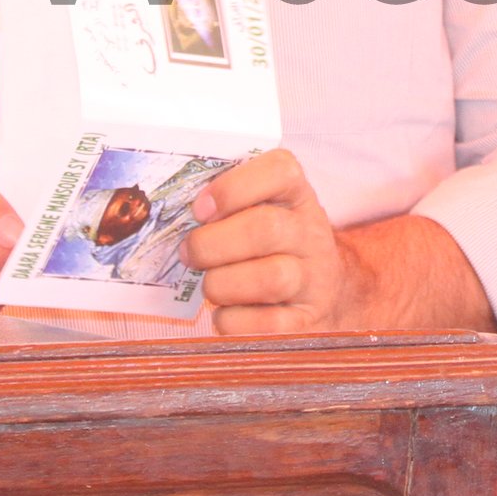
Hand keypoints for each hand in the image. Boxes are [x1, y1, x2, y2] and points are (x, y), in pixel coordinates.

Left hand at [187, 148, 363, 334]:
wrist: (323, 294)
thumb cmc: (272, 247)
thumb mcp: (261, 212)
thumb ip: (227, 204)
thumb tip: (173, 213)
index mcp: (297, 196)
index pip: (282, 171)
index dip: (233, 188)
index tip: (199, 210)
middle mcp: (312, 233)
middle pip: (266, 228)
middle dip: (212, 244)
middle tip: (188, 254)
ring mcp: (314, 279)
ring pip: (270, 278)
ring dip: (222, 284)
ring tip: (210, 285)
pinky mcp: (307, 321)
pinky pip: (265, 325)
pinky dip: (232, 321)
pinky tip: (226, 313)